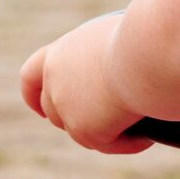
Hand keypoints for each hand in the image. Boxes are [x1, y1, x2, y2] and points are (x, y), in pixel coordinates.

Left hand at [18, 15, 148, 153]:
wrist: (148, 52)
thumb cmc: (145, 34)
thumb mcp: (118, 34)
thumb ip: (108, 51)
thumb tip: (126, 65)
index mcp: (59, 53)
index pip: (31, 76)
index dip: (33, 94)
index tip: (40, 107)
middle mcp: (55, 82)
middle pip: (54, 112)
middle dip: (76, 120)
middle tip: (106, 121)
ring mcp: (67, 109)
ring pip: (82, 132)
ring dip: (106, 133)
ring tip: (137, 127)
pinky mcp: (86, 132)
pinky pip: (109, 144)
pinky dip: (128, 142)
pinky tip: (146, 139)